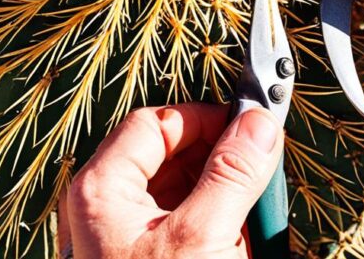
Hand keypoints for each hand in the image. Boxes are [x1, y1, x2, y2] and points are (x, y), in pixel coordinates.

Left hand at [60, 103, 283, 258]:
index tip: (250, 123)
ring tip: (246, 236)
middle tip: (260, 178)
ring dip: (228, 209)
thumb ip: (233, 174)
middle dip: (223, 168)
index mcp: (102, 190)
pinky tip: (239, 255)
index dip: (206, 118)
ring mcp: (131, 240)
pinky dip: (224, 238)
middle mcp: (110, 210)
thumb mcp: (203, 238)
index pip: (157, 123)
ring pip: (190, 196)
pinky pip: (194, 232)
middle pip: (175, 158)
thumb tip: (257, 124)